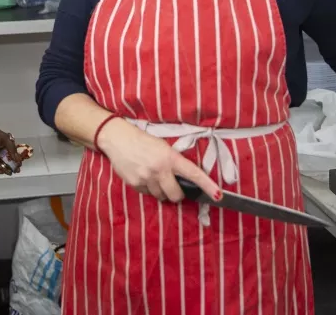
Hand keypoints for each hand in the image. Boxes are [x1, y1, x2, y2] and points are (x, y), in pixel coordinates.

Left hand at [0, 123, 20, 174]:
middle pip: (6, 159)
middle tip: (16, 170)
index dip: (16, 158)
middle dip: (11, 165)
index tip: (20, 164)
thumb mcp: (4, 138)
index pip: (11, 152)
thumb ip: (11, 148)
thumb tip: (17, 158)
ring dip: (5, 168)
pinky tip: (1, 172)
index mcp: (3, 143)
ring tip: (10, 173)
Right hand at [98, 118, 220, 202]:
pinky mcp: (135, 185)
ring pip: (161, 197)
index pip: (193, 174)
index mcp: (170, 158)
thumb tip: (183, 179)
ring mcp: (147, 179)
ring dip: (161, 191)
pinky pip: (147, 194)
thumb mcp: (162, 147)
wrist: (117, 139)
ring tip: (153, 176)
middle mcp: (160, 170)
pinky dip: (148, 189)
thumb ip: (173, 162)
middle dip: (177, 194)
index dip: (207, 185)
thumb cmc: (143, 140)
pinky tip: (143, 176)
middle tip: (173, 186)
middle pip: (176, 195)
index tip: (218, 195)